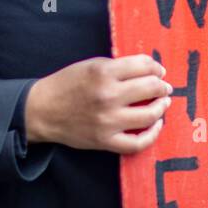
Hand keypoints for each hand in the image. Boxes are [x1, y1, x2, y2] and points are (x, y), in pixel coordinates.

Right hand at [24, 54, 173, 153]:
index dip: (156, 68)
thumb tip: (150, 70)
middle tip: (165, 87)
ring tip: (164, 103)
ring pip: (149, 115)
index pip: (144, 66)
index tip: (159, 71)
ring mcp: (108, 120)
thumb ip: (118, 67)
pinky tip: (156, 125)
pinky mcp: (105, 140)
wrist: (42, 110)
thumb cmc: (67, 84)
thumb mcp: (91, 65)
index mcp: (104, 72)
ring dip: (162, 107)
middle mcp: (108, 96)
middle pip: (151, 88)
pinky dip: (152, 135)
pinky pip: (137, 143)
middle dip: (163, 86)